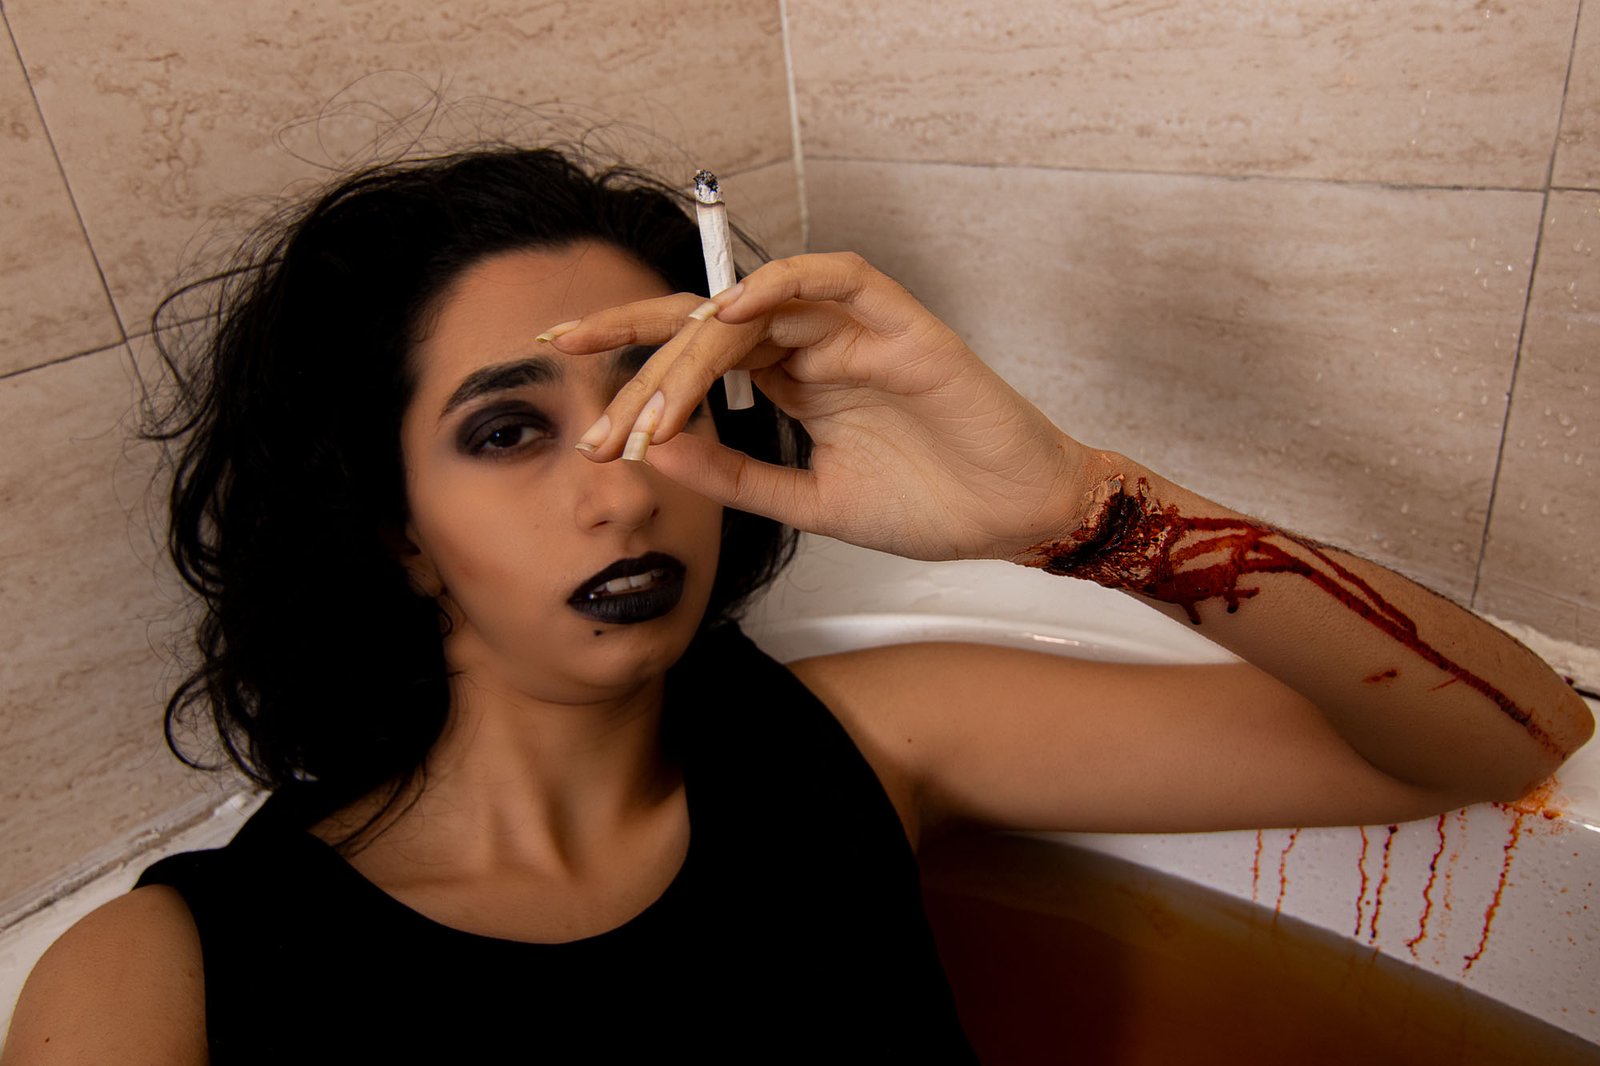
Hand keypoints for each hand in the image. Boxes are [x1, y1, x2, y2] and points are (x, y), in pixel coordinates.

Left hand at [549, 252, 1109, 560]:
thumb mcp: (809, 502)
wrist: (1010, 517)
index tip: (575, 409)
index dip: (633, 371)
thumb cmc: (927, 504)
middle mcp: (813, 346)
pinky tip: (730, 316)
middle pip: (709, 329)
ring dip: (696, 348)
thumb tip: (656, 451)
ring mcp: (854, 330)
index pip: (697, 360)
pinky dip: (780, 287)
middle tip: (591, 408)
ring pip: (756, 308)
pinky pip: (835, 278)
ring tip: (652, 400)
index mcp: (791, 381)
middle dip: (640, 358)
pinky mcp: (900, 322)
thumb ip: (737, 476)